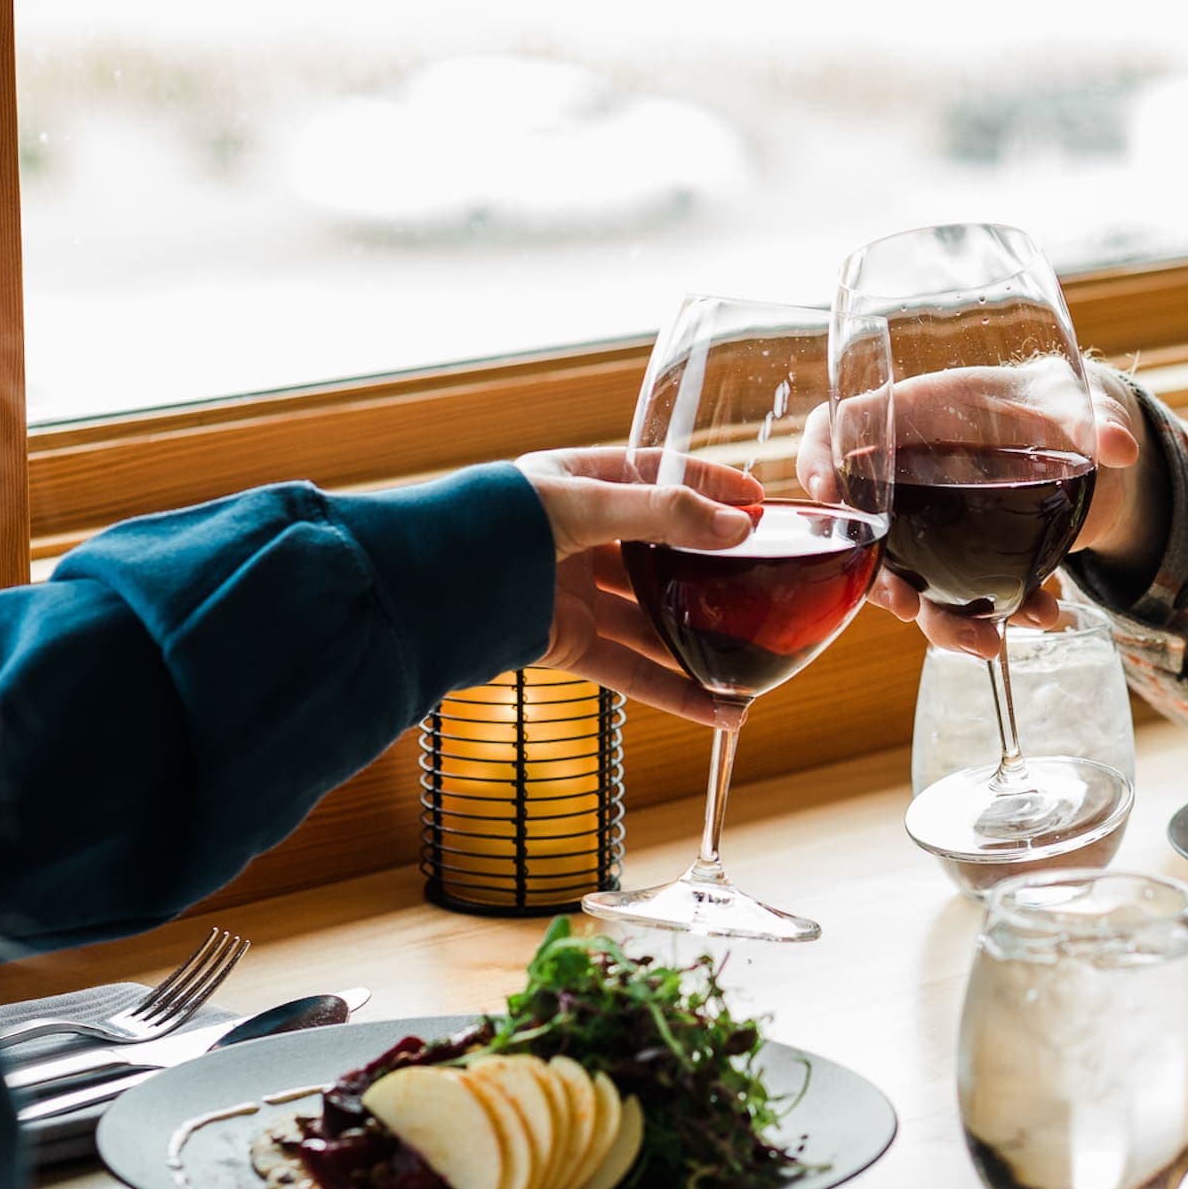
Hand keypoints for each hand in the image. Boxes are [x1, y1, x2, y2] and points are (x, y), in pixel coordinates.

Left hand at [516, 448, 759, 723]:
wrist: (425, 589)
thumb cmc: (492, 525)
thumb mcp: (584, 504)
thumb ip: (662, 515)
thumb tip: (737, 528)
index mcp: (578, 483)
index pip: (659, 478)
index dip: (709, 488)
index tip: (758, 502)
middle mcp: (579, 536)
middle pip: (661, 555)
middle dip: (709, 572)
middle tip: (762, 581)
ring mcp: (573, 591)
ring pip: (651, 618)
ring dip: (698, 642)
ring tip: (751, 659)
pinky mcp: (565, 643)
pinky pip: (630, 669)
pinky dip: (674, 691)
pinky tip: (717, 710)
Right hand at [803, 364, 1149, 657]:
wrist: (1092, 449)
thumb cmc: (1060, 403)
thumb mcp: (1075, 401)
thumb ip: (1091, 417)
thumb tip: (1120, 445)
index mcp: (917, 416)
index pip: (838, 428)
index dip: (818, 457)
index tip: (825, 491)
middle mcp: (911, 475)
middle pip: (861, 525)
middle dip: (876, 578)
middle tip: (907, 606)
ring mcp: (930, 523)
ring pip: (907, 579)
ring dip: (939, 620)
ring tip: (989, 642)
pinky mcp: (959, 558)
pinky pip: (955, 597)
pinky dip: (994, 617)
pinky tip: (1041, 614)